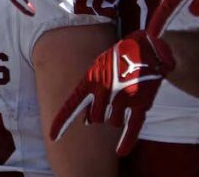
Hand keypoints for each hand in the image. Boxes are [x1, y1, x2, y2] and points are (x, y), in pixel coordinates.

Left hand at [50, 31, 173, 155]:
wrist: (146, 46)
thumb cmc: (119, 56)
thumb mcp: (98, 67)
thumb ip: (91, 91)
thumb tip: (87, 120)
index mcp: (90, 80)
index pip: (72, 105)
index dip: (62, 123)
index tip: (53, 137)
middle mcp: (104, 91)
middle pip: (96, 118)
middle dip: (100, 115)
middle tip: (109, 102)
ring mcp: (123, 97)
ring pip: (114, 122)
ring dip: (117, 117)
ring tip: (124, 97)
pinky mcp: (141, 102)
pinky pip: (133, 127)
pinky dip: (127, 141)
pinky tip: (121, 152)